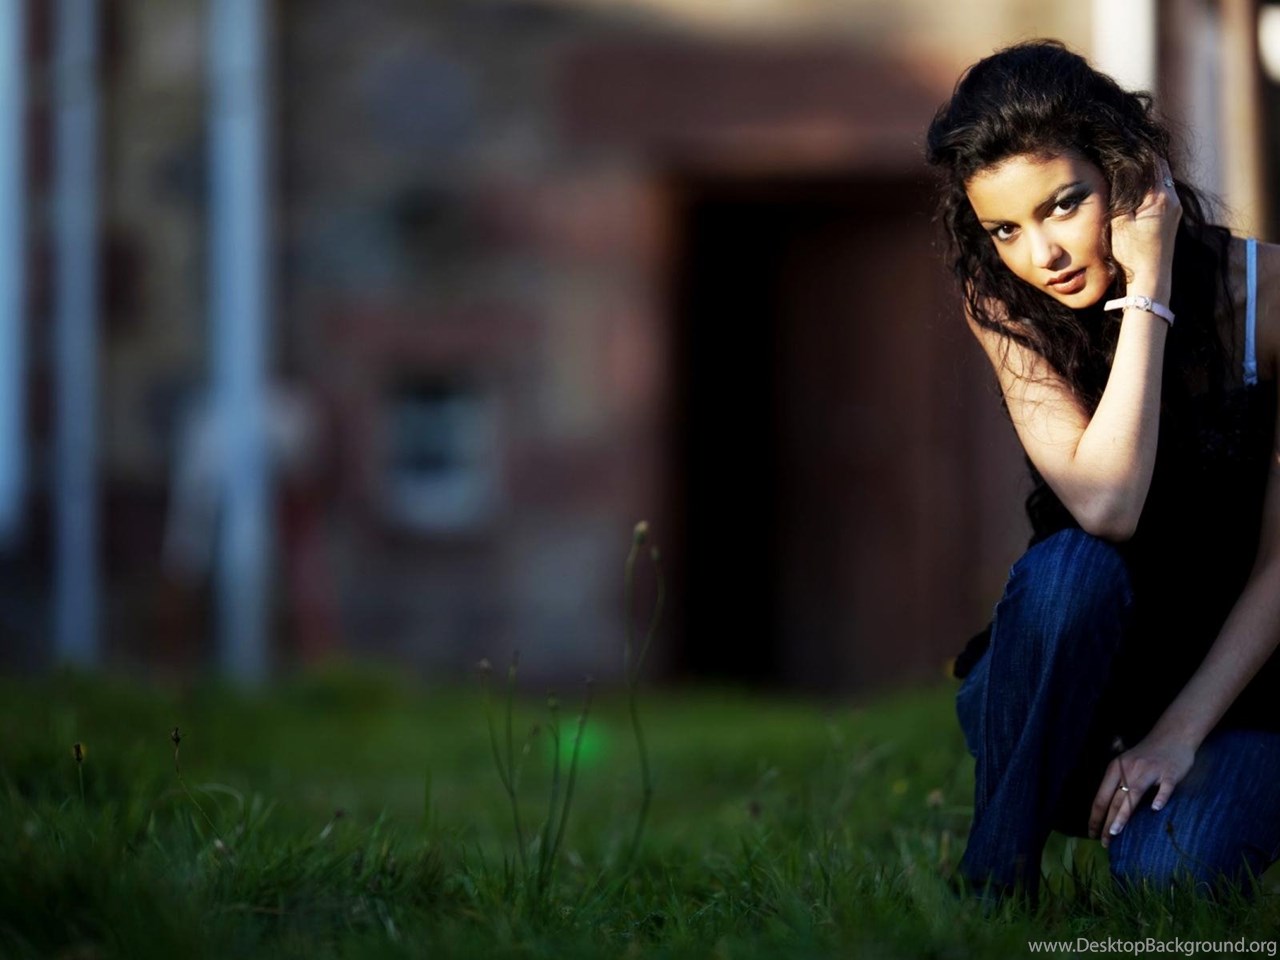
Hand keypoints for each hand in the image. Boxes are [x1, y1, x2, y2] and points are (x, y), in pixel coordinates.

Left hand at [1087, 733, 1195, 848]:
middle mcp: (1130, 769)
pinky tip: (1155, 809)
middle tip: (1104, 843)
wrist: (1173, 735)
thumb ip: (1117, 783)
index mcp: (1116, 768)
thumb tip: (1107, 812)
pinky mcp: (1170, 773)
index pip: (1101, 797)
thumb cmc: (1147, 755)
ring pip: (1132, 794)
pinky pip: (1164, 787)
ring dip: (1122, 815)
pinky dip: (1160, 798)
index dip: (1095, 816)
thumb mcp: (1126, 764)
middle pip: (1114, 799)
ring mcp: (1150, 771)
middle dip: (1106, 823)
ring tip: (1114, 832)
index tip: (1091, 833)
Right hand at [1108, 158, 1181, 303]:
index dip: (1137, 149)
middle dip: (1142, 157)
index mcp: (1160, 196)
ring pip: (1161, 179)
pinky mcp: (1173, 217)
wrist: (1150, 279)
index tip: (1122, 141)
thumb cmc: (1132, 253)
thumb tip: (1120, 171)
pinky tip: (1136, 187)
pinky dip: (1150, 185)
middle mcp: (1173, 198)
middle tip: (1123, 149)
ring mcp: (1175, 208)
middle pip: (1159, 167)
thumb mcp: (1120, 221)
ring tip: (1127, 165)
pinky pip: (1163, 191)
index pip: (1151, 161)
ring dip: (1146, 171)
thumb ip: (1122, 194)